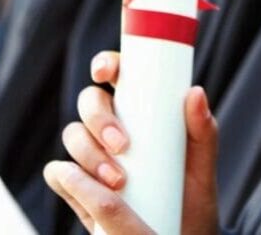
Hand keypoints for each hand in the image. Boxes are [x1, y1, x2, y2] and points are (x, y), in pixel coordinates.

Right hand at [43, 52, 218, 234]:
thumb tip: (195, 92)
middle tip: (123, 145)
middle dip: (99, 118)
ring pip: (72, 135)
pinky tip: (88, 190)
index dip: (105, 64)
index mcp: (140, 109)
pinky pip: (57, 174)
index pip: (116, 73)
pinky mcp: (76, 186)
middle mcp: (112, 126)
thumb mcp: (202, 165)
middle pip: (88, 101)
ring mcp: (92, 155)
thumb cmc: (191, 196)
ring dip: (89, 154)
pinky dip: (66, 178)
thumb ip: (203, 131)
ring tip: (119, 181)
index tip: (106, 72)